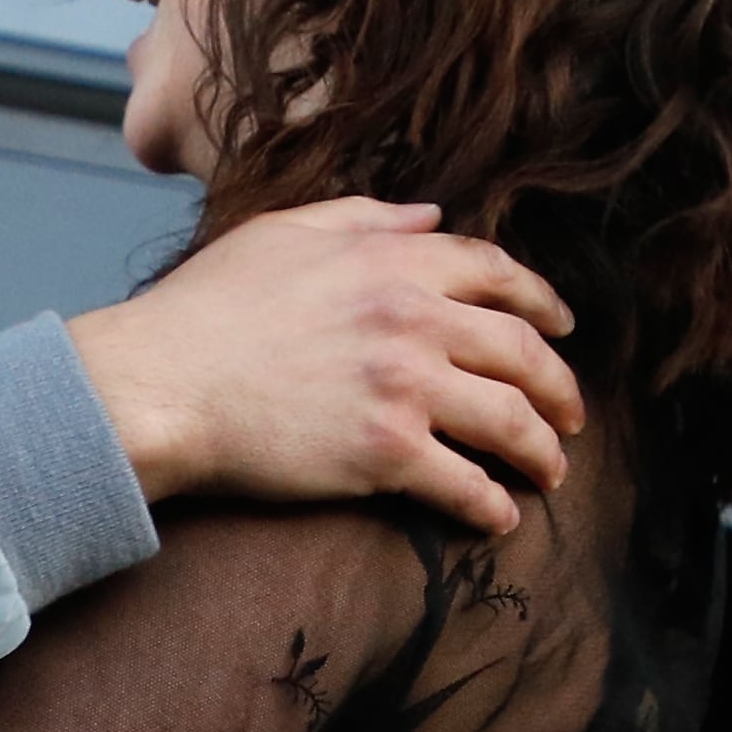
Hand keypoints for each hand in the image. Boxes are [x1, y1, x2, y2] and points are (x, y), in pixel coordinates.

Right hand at [67, 200, 584, 535]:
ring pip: (510, 420)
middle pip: (522, 352)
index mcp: (392, 260)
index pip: (496, 273)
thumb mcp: (282, 232)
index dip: (541, 301)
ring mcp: (404, 387)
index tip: (561, 326)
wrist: (160, 383)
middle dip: (560, 388)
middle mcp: (412, 318)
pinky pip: (465, 484)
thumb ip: (363, 216)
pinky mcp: (386, 453)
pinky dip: (492, 504)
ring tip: (550, 472)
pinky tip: (499, 518)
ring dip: (541, 451)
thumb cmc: (206, 309)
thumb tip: (429, 214)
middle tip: (571, 415)